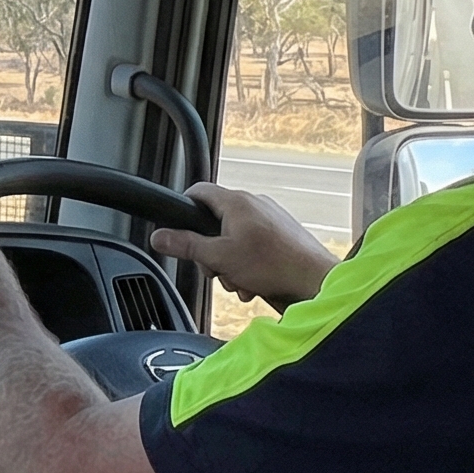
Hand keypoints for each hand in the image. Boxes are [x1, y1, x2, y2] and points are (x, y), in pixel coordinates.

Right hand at [149, 182, 337, 309]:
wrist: (314, 280)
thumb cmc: (274, 265)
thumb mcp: (219, 257)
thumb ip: (186, 245)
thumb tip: (159, 236)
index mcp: (236, 202)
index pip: (198, 191)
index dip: (183, 207)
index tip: (177, 226)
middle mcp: (254, 204)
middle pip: (215, 221)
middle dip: (210, 250)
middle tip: (215, 268)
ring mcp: (270, 218)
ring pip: (234, 237)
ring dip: (230, 262)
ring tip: (240, 280)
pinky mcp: (282, 234)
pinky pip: (254, 245)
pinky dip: (249, 263)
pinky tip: (254, 282)